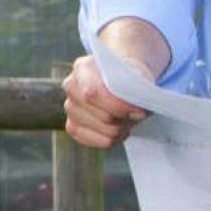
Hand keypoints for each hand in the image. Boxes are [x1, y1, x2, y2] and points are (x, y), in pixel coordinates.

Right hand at [62, 17, 167, 148]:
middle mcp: (71, 88)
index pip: (93, 94)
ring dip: (124, 128)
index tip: (140, 111)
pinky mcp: (74, 127)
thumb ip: (136, 89)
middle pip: (104, 117)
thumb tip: (138, 113)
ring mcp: (70, 109)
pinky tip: (121, 127)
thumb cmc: (130, 74)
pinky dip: (117, 138)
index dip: (119, 107)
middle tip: (138, 112)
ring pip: (106, 132)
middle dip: (127, 118)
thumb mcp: (137, 73)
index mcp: (84, 68)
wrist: (121, 78)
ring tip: (129, 117)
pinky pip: (102, 142)